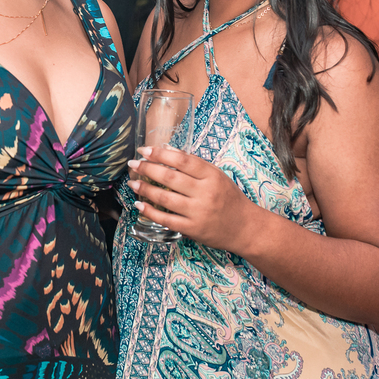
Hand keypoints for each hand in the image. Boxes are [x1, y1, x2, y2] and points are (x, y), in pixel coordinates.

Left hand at [127, 145, 259, 252]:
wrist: (245, 227)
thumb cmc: (230, 198)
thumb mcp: (217, 176)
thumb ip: (194, 164)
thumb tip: (168, 150)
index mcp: (212, 176)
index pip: (182, 161)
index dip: (160, 154)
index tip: (145, 150)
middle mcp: (205, 193)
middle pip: (170, 177)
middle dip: (147, 169)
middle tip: (133, 164)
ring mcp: (198, 212)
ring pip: (165, 198)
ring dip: (145, 189)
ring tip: (133, 183)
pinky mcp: (192, 229)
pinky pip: (166, 219)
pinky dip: (150, 211)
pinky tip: (139, 204)